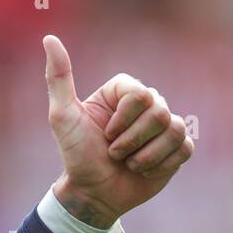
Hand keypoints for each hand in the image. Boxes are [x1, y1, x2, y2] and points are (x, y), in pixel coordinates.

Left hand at [43, 34, 192, 228]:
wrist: (91, 193)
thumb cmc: (75, 155)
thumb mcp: (61, 116)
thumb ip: (58, 77)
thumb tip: (49, 38)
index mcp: (124, 92)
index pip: (140, 94)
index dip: (121, 120)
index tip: (103, 133)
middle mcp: (147, 104)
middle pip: (158, 112)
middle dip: (129, 141)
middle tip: (112, 152)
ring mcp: (165, 125)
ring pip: (172, 131)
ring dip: (142, 156)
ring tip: (126, 162)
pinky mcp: (178, 148)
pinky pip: (184, 148)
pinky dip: (159, 165)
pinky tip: (143, 170)